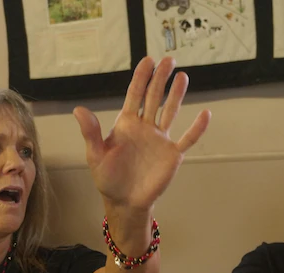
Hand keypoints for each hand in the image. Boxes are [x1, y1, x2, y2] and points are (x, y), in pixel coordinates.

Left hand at [73, 57, 209, 211]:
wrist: (124, 202)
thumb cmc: (107, 178)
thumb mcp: (95, 155)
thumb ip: (91, 132)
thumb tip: (78, 110)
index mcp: (126, 124)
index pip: (134, 95)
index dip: (141, 77)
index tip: (148, 60)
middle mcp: (145, 127)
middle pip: (154, 97)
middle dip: (160, 79)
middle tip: (169, 59)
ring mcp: (160, 139)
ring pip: (170, 112)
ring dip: (177, 95)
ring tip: (183, 76)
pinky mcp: (172, 155)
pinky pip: (187, 139)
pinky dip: (197, 128)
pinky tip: (205, 114)